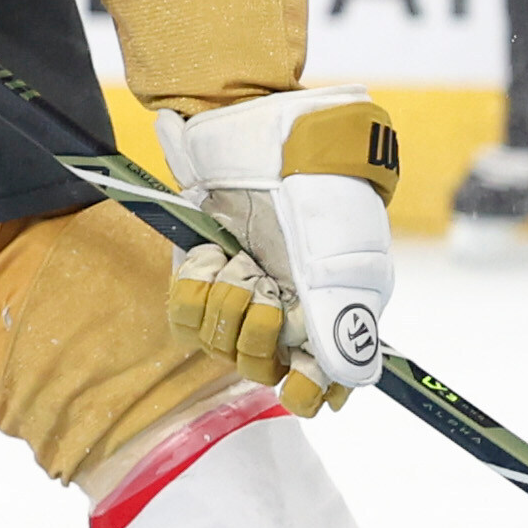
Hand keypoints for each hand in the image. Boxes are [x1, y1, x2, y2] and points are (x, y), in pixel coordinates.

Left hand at [154, 87, 401, 413]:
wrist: (272, 136)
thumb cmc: (322, 196)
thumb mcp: (343, 263)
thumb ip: (343, 328)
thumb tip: (343, 384)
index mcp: (332, 313)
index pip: (319, 383)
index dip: (308, 392)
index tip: (300, 387)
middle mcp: (286, 311)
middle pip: (262, 368)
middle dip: (259, 335)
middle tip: (266, 291)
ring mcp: (242, 293)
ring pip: (219, 346)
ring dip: (228, 303)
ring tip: (242, 261)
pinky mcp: (200, 273)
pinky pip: (184, 318)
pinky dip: (196, 290)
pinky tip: (215, 256)